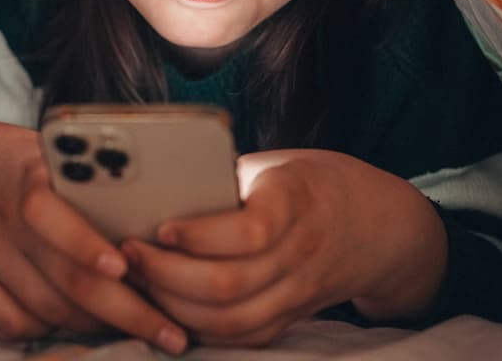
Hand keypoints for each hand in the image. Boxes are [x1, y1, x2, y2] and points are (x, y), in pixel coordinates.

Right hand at [0, 120, 188, 353]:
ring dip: (96, 325)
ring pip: (48, 309)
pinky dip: (49, 330)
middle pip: (67, 279)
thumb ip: (93, 186)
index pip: (52, 215)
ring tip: (138, 328)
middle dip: (128, 312)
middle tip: (170, 332)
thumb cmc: (23, 166)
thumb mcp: (53, 158)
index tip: (125, 267)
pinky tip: (76, 324)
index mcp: (29, 180)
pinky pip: (13, 323)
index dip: (88, 245)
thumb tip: (157, 222)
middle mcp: (3, 221)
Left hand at [119, 149, 446, 346]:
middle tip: (127, 255)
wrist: (374, 224)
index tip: (159, 227)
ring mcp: (298, 292)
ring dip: (173, 306)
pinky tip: (166, 308)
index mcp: (295, 201)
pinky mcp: (292, 317)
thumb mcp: (273, 164)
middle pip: (229, 285)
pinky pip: (241, 337)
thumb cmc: (308, 183)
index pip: (250, 231)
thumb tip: (152, 185)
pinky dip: (198, 329)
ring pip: (230, 319)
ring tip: (137, 281)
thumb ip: (224, 177)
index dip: (199, 235)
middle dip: (166, 275)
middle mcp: (300, 252)